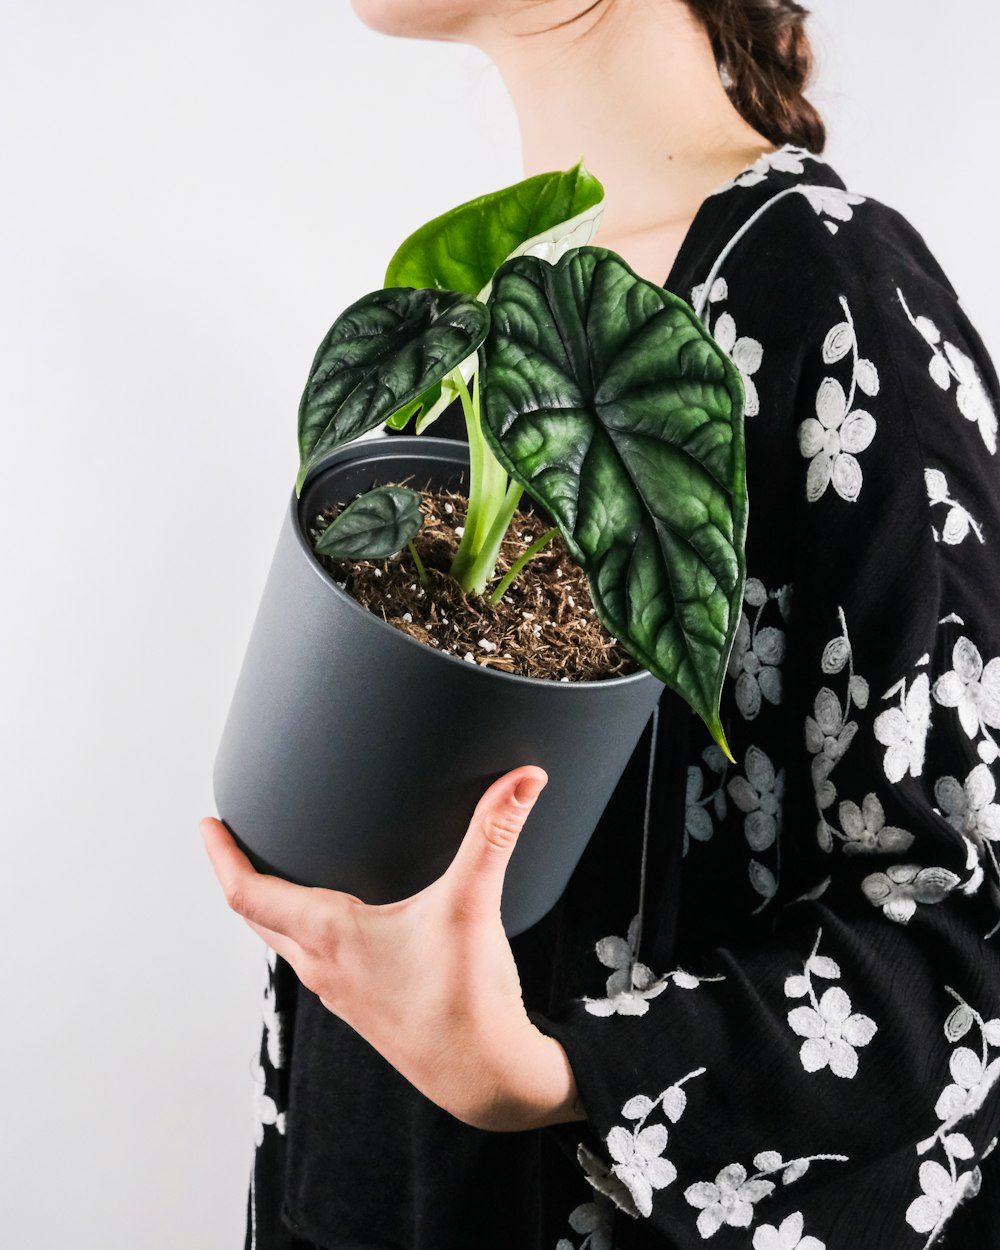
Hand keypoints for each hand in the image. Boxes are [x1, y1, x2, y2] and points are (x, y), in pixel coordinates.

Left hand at [201, 764, 586, 1132]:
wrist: (484, 1079)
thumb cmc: (466, 1001)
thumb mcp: (474, 906)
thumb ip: (494, 835)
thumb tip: (523, 778)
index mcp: (331, 937)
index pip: (248, 894)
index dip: (221, 856)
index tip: (206, 825)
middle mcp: (324, 966)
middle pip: (258, 916)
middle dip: (239, 874)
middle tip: (233, 838)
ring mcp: (342, 990)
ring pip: (285, 941)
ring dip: (270, 906)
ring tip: (277, 870)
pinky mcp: (364, 1005)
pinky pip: (315, 960)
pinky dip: (303, 932)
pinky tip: (336, 921)